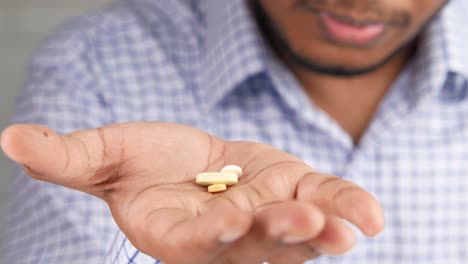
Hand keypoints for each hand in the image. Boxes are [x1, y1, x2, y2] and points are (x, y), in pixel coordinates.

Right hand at [1, 122, 383, 263]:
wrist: (197, 162)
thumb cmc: (149, 163)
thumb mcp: (107, 156)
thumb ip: (67, 157)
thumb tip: (9, 139)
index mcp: (178, 233)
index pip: (196, 243)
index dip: (212, 235)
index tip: (229, 223)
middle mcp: (228, 239)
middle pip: (255, 245)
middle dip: (279, 236)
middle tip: (305, 223)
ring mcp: (268, 220)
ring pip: (297, 235)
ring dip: (322, 232)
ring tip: (349, 228)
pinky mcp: (296, 193)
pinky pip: (325, 204)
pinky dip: (347, 207)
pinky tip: (370, 215)